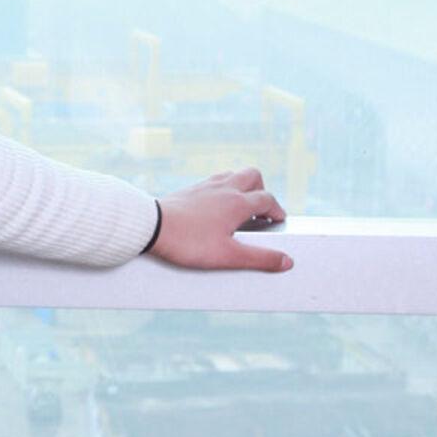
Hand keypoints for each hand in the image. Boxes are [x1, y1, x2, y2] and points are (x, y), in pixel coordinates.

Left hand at [151, 167, 293, 272]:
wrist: (150, 227)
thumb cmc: (189, 243)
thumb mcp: (228, 256)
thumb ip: (260, 258)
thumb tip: (287, 261)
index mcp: (237, 202)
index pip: (267, 199)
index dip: (277, 211)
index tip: (278, 221)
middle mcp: (224, 188)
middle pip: (253, 175)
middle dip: (262, 190)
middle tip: (260, 211)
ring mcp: (205, 186)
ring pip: (232, 174)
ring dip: (242, 186)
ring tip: (239, 208)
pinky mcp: (189, 190)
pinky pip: (213, 181)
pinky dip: (222, 189)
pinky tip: (214, 207)